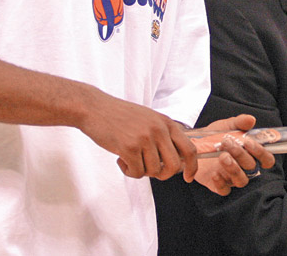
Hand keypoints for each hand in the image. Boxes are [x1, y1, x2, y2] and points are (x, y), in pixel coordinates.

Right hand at [77, 91, 197, 181]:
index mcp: (166, 123)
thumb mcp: (149, 119)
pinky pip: (137, 173)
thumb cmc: (120, 116)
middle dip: (163, 174)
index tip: (188, 177)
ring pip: (154, 171)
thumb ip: (163, 135)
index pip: (189, 148)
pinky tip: (121, 159)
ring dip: (141, 171)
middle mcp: (159, 130)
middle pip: (174, 165)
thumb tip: (176, 161)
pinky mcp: (129, 148)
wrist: (94, 108)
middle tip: (150, 170)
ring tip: (130, 159)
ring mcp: (145, 138)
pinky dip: (129, 171)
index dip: (192, 166)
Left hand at [194, 114, 276, 194]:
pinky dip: (220, 183)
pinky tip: (214, 173)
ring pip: (241, 181)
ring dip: (234, 169)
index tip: (249, 142)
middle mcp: (244, 168)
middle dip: (241, 155)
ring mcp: (232, 178)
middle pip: (252, 167)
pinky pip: (225, 190)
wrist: (194, 144)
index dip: (262, 153)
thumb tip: (251, 120)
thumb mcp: (227, 125)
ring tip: (222, 156)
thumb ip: (240, 122)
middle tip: (227, 142)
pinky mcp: (219, 185)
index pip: (267, 159)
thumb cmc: (215, 136)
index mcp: (251, 154)